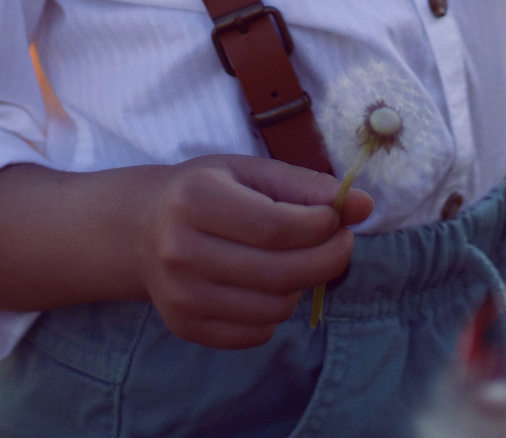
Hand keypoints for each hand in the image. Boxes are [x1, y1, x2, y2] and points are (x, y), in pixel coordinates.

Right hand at [135, 154, 372, 347]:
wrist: (141, 228)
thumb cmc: (207, 191)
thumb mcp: (251, 172)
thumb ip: (308, 187)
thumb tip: (363, 205)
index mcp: (196, 200)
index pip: (277, 228)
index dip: (322, 228)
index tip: (338, 220)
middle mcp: (180, 252)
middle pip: (279, 273)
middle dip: (327, 259)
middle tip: (340, 244)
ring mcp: (179, 296)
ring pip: (273, 308)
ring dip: (301, 286)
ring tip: (295, 262)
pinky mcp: (184, 326)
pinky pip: (256, 333)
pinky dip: (275, 312)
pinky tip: (267, 285)